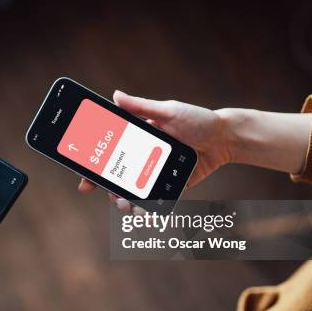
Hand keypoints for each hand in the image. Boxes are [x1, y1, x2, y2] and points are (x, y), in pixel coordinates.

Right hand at [78, 90, 230, 211]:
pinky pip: (157, 200)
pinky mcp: (172, 186)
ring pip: (135, 192)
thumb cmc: (198, 120)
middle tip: (114, 198)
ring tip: (130, 208)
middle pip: (118, 177)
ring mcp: (157, 173)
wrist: (226, 139)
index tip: (85, 181)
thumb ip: (141, 107)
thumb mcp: (168, 111)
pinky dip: (149, 209)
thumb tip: (115, 95)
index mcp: (138, 138)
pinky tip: (147, 214)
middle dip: (110, 191)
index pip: (110, 153)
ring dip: (128, 203)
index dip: (94, 167)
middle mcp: (144, 156)